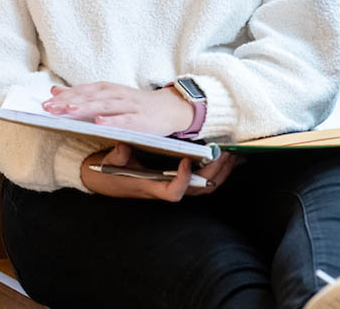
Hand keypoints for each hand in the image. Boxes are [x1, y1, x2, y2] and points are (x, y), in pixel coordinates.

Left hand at [43, 81, 192, 136]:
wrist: (169, 109)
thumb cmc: (134, 105)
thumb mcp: (107, 96)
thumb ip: (81, 94)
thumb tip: (54, 90)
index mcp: (108, 89)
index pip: (83, 91)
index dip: (64, 96)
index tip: (44, 103)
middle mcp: (118, 94)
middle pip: (91, 97)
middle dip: (69, 102)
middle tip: (49, 108)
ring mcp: (130, 106)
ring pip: (105, 105)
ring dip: (87, 107)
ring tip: (69, 110)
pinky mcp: (141, 120)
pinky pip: (125, 120)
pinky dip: (112, 120)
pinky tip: (99, 123)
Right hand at [80, 144, 241, 199]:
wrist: (103, 176)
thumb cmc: (107, 171)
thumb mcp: (107, 163)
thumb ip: (116, 157)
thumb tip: (123, 147)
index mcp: (151, 187)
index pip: (173, 192)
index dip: (183, 180)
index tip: (187, 162)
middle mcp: (167, 188)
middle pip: (199, 189)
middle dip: (216, 172)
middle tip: (227, 152)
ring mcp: (176, 184)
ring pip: (207, 186)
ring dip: (223, 171)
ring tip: (236, 153)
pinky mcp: (180, 177)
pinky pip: (206, 179)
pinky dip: (221, 169)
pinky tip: (232, 156)